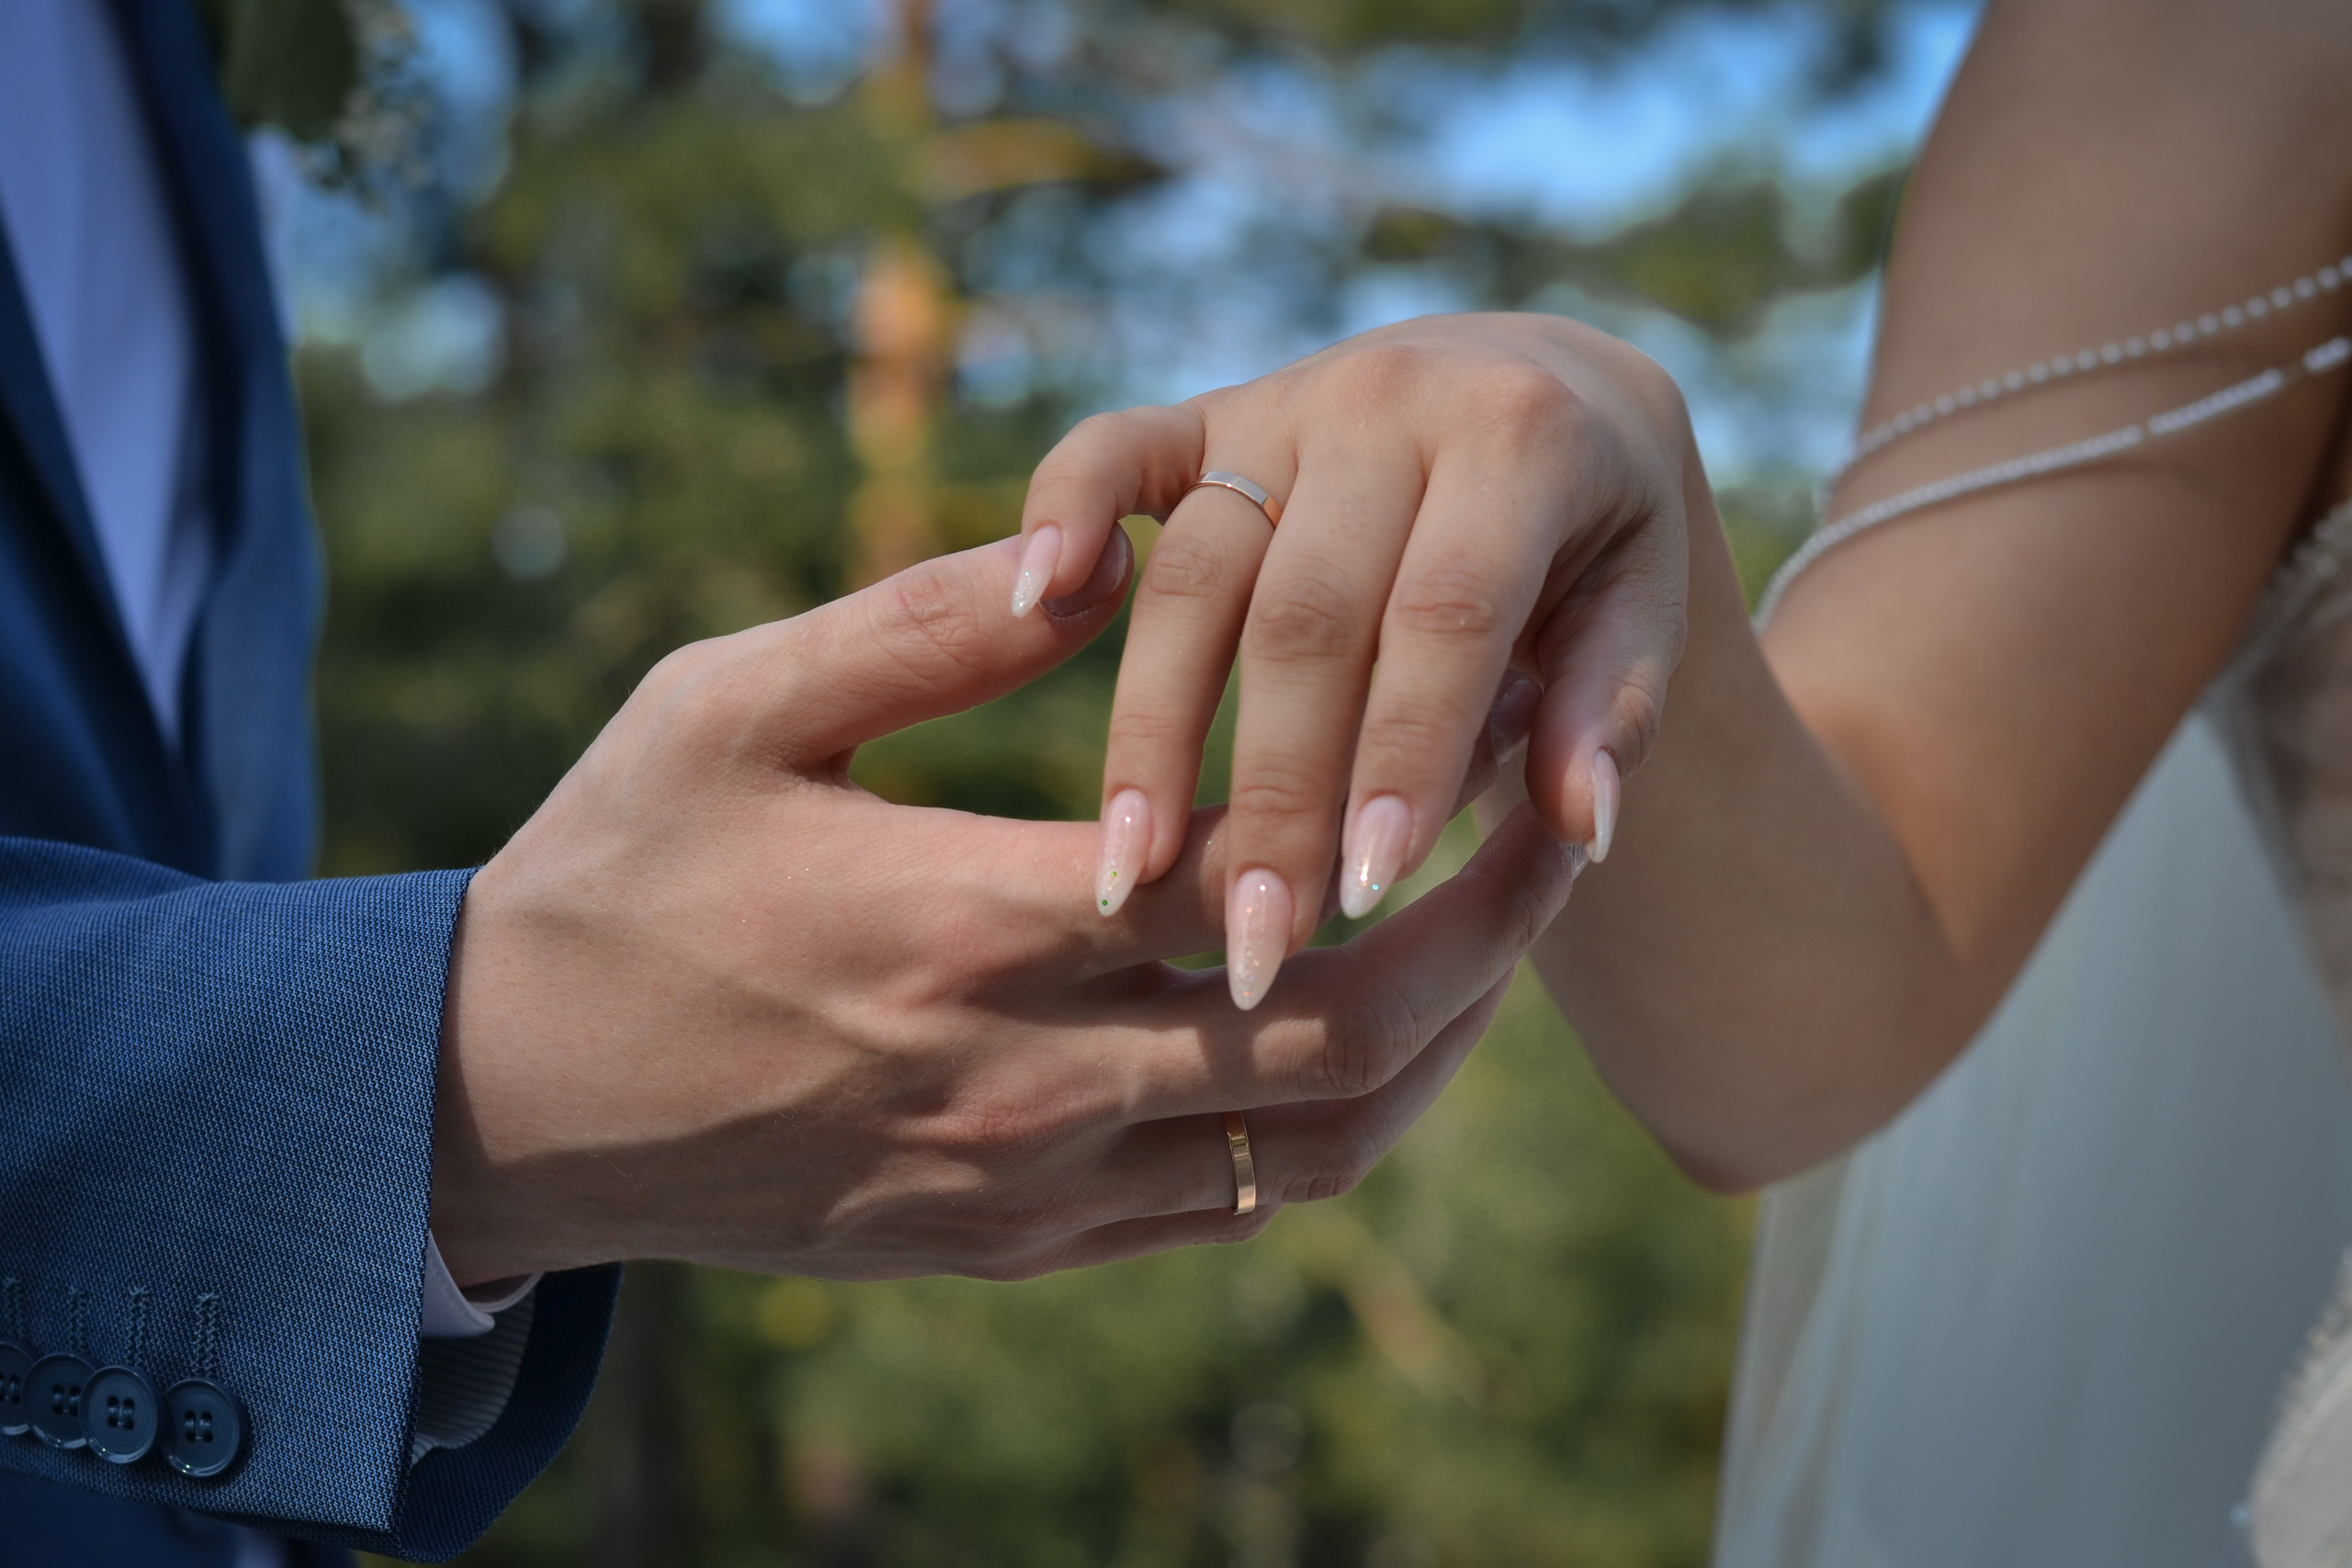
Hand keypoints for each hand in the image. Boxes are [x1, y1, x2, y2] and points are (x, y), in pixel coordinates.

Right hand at [428, 531, 1579, 1284]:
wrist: (503, 1105)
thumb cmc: (610, 878)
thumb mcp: (728, 705)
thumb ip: (926, 623)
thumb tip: (1106, 551)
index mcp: (962, 921)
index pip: (1264, 875)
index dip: (1409, 803)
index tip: (1492, 722)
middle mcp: (1022, 1078)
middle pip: (1345, 1039)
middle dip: (1488, 940)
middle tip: (1560, 834)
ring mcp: (1023, 1187)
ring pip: (1314, 1150)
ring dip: (1438, 1049)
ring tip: (1493, 938)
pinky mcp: (1008, 1246)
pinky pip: (1226, 1210)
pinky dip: (1328, 1129)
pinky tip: (1361, 1039)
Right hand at [1009, 313, 1696, 1007]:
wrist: (1540, 383)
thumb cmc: (1596, 535)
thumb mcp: (1644, 602)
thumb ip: (1608, 708)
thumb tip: (1580, 829)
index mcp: (1520, 435)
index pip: (1446, 616)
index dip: (1405, 753)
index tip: (1368, 896)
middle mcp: (1390, 397)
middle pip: (1307, 617)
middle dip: (1280, 791)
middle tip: (1256, 942)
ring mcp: (1282, 400)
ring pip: (1195, 576)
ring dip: (1157, 733)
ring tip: (1136, 877)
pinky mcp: (1201, 415)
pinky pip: (1109, 453)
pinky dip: (1061, 516)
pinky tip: (1029, 611)